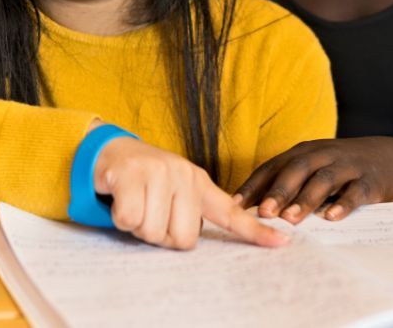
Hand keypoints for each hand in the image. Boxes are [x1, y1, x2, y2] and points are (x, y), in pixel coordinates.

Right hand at [94, 136, 287, 249]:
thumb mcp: (176, 191)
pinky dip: (120, 219)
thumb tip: (195, 242)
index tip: (283, 242)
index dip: (256, 231)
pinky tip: (120, 200)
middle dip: (162, 236)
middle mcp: (184, 176)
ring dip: (139, 227)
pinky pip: (130, 220)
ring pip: (154, 232)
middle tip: (151, 214)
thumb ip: (192, 213)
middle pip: (185, 238)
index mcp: (200, 184)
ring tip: (136, 204)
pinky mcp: (131, 175)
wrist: (109, 150)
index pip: (233, 213)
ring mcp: (158, 172)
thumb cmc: (145, 181)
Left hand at [233, 137, 392, 223]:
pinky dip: (343, 204)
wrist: (391, 157)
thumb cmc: (341, 167)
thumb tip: (249, 208)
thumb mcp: (313, 167)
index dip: (254, 184)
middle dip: (278, 191)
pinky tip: (332, 218)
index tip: (235, 204)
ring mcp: (348, 165)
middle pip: (297, 170)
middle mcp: (323, 154)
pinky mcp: (370, 180)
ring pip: (324, 179)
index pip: (273, 166)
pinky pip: (355, 192)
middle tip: (262, 213)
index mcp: (304, 152)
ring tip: (290, 219)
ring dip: (305, 199)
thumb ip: (287, 182)